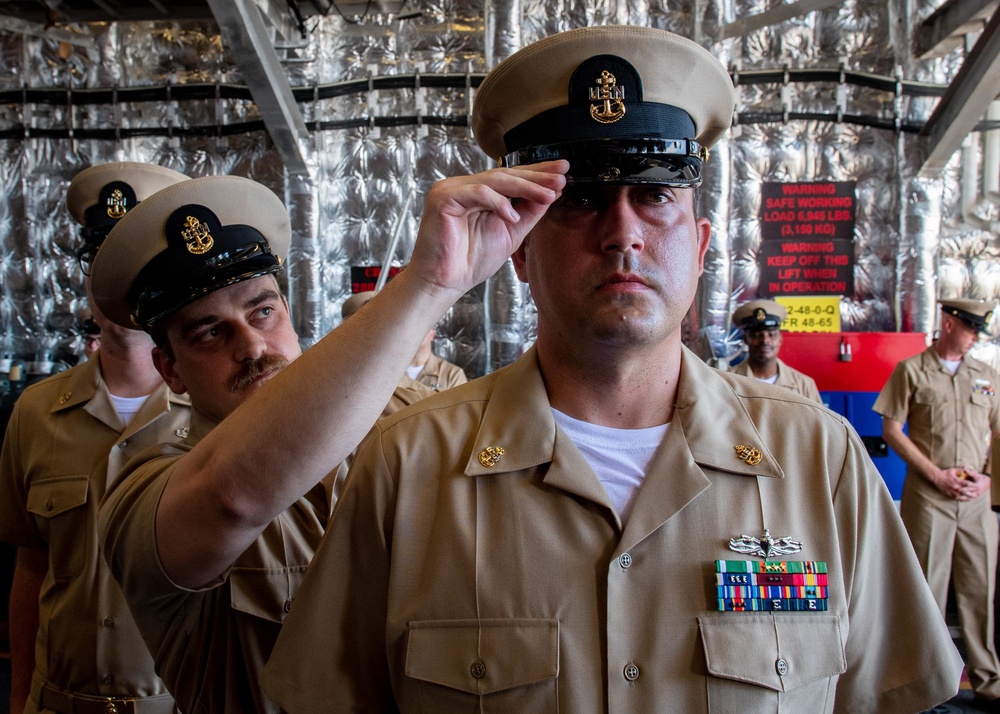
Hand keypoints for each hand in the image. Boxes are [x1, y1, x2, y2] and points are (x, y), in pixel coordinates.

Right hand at [407, 160, 568, 299]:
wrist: (445, 282)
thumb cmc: (470, 261)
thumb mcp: (511, 233)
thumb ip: (528, 212)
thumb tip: (551, 193)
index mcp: (479, 192)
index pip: (512, 177)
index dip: (537, 173)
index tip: (563, 171)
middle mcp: (465, 186)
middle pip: (506, 174)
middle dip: (537, 176)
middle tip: (562, 176)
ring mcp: (452, 189)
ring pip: (495, 180)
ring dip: (525, 186)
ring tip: (548, 194)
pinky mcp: (443, 198)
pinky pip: (476, 192)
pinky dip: (498, 203)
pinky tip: (513, 216)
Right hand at [937, 467, 989, 500]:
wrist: (936, 477)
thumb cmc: (944, 473)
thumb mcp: (953, 470)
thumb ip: (960, 470)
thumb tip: (966, 468)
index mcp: (957, 481)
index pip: (967, 484)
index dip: (973, 485)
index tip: (977, 486)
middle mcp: (955, 487)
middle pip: (965, 492)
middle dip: (971, 493)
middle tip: (976, 494)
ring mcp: (952, 491)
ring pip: (961, 496)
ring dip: (966, 497)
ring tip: (971, 498)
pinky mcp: (948, 493)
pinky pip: (956, 498)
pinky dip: (960, 499)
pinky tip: (963, 499)